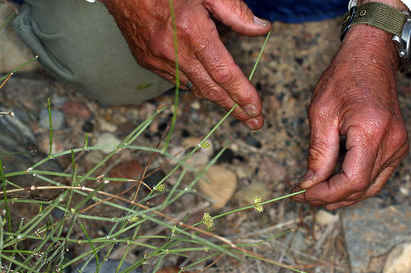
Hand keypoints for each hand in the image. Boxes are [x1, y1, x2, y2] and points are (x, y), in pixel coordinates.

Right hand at [100, 0, 270, 129]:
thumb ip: (235, 11)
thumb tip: (262, 29)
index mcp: (192, 31)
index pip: (224, 73)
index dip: (243, 94)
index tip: (256, 111)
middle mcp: (174, 52)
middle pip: (212, 90)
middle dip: (236, 108)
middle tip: (255, 123)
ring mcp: (158, 60)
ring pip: (195, 88)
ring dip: (217, 100)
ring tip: (236, 109)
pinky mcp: (147, 61)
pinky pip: (177, 80)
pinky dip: (196, 85)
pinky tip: (208, 87)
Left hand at [293, 24, 408, 209]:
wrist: (369, 58)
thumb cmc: (343, 79)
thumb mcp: (321, 114)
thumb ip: (318, 153)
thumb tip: (310, 183)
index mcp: (371, 132)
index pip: (351, 181)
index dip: (325, 194)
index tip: (302, 194)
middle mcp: (391, 142)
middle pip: (361, 188)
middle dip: (330, 197)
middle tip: (304, 196)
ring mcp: (397, 145)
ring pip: (370, 187)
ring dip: (343, 195)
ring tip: (316, 194)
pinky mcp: (395, 145)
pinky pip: (376, 176)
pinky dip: (355, 185)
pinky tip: (334, 184)